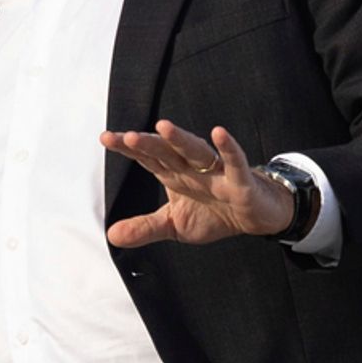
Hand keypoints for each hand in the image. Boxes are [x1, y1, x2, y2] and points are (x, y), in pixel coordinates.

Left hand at [105, 118, 291, 246]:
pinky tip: (219, 134)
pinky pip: (235, 162)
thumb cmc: (215, 213)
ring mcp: (217, 172)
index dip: (128, 148)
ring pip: (196, 151)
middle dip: (148, 143)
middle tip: (127, 137)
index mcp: (174, 174)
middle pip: (167, 151)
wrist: (255, 217)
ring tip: (163, 127)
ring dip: (181, 139)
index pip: (148, 157)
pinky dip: (228, 149)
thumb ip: (145, 228)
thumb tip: (111, 235)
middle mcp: (192, 168)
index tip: (105, 138)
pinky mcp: (241, 180)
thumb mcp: (175, 224)